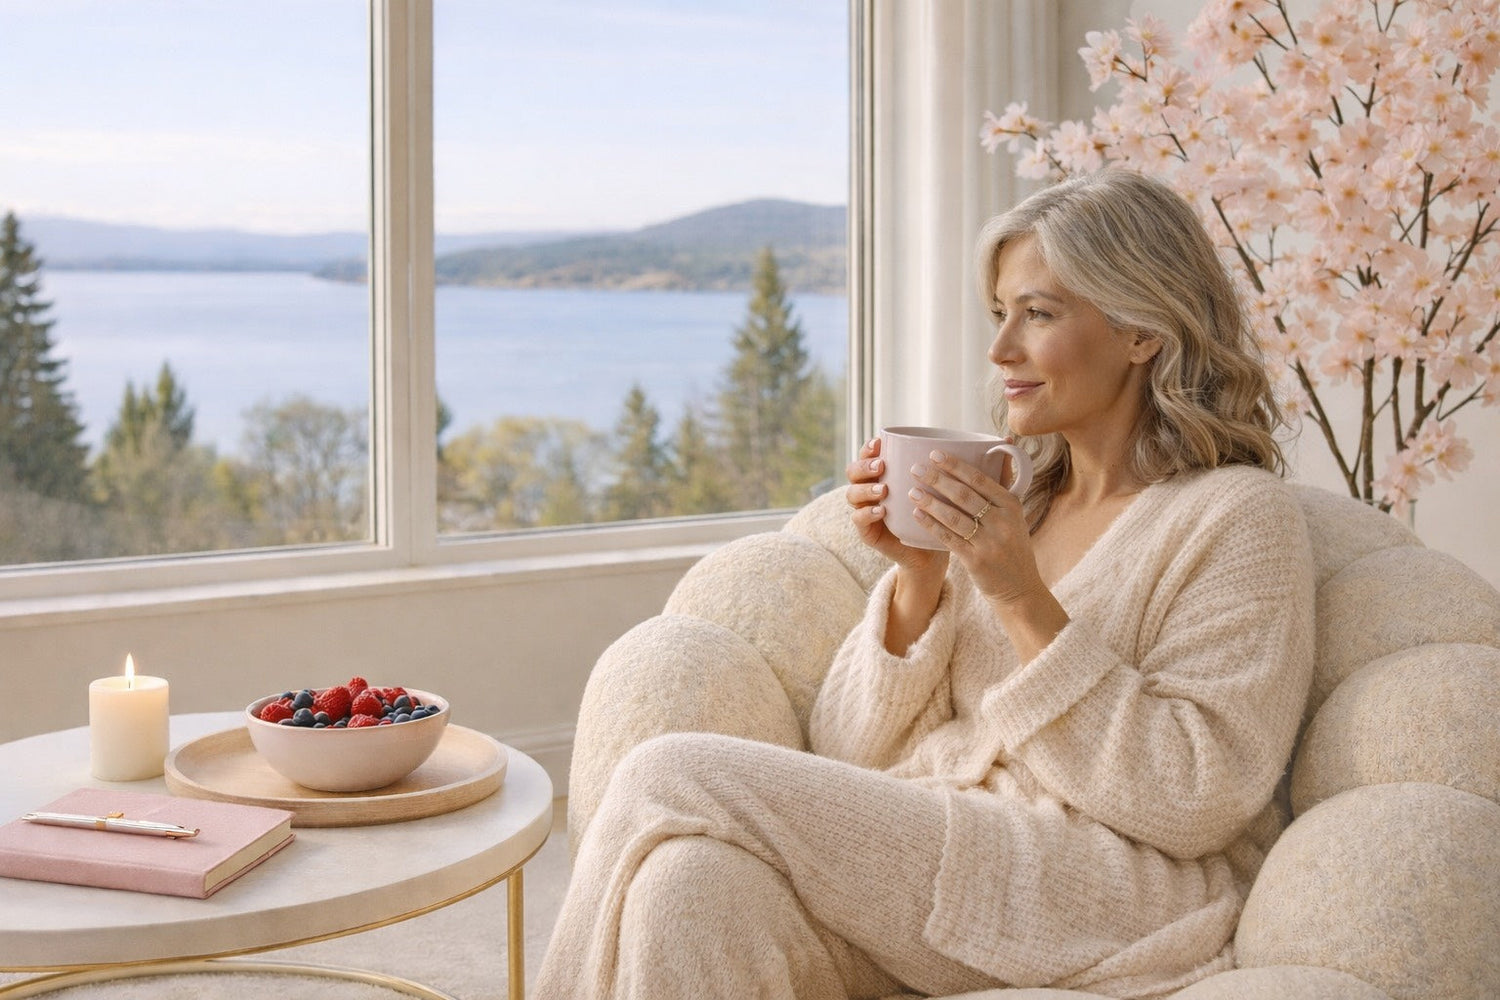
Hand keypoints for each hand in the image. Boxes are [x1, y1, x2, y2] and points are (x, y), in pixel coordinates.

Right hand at [844, 438, 947, 575]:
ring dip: (865, 489)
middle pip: (853, 471)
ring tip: (882, 490)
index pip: (868, 455)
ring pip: (852, 494)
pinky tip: (881, 511)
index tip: (880, 442)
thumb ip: (960, 468)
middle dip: (864, 465)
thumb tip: (998, 443)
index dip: (869, 447)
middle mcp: (871, 490)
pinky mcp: (868, 532)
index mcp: (885, 475)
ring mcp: (866, 511)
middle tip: (881, 466)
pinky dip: (867, 514)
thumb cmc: (940, 516)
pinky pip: (857, 521)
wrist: (932, 554)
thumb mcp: (947, 490)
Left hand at [908, 448, 1043, 605]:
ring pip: (954, 517)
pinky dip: (931, 525)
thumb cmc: (1011, 544)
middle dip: (938, 480)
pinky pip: (949, 539)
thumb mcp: (1014, 514)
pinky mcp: (976, 561)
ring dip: (930, 503)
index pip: (980, 479)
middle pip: (964, 495)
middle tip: (915, 468)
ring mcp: (990, 542)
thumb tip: (1003, 444)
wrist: (1018, 586)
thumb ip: (1004, 482)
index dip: (955, 466)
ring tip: (912, 491)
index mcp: (1011, 505)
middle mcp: (1002, 521)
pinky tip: (917, 515)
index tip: (934, 454)